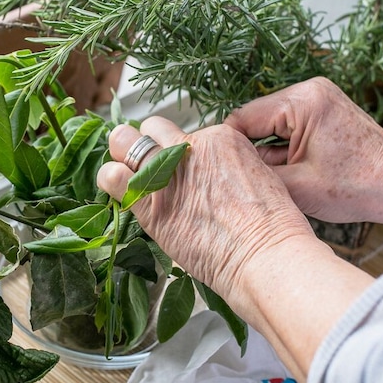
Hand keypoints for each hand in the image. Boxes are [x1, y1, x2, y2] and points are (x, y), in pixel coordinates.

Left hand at [98, 113, 375, 382]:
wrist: (267, 254)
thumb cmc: (271, 229)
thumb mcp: (257, 179)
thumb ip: (226, 169)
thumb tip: (208, 177)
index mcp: (221, 138)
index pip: (186, 134)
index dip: (180, 154)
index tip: (184, 172)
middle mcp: (191, 147)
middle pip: (154, 128)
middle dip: (147, 143)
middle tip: (145, 163)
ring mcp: (168, 170)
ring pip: (126, 142)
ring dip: (123, 154)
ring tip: (125, 171)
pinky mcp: (150, 199)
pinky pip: (114, 176)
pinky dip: (110, 179)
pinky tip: (116, 187)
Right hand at [224, 77, 382, 223]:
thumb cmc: (360, 188)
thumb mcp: (297, 187)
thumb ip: (256, 172)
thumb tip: (226, 168)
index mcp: (302, 101)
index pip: (243, 118)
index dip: (229, 147)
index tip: (220, 171)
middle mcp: (309, 89)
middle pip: (255, 118)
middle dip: (249, 148)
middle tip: (244, 178)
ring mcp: (318, 95)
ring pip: (269, 122)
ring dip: (266, 148)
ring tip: (273, 176)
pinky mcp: (323, 106)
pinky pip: (287, 123)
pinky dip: (282, 145)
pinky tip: (288, 168)